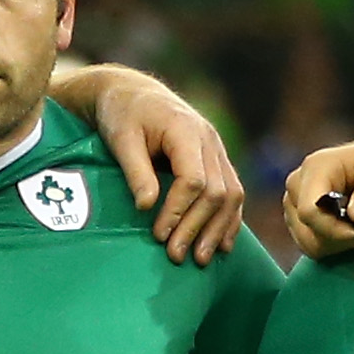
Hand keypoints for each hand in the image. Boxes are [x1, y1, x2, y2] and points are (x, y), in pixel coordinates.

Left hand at [78, 65, 244, 264]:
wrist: (133, 93)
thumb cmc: (122, 115)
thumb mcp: (121, 138)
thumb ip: (135, 171)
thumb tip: (146, 207)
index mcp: (186, 130)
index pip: (194, 180)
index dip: (178, 211)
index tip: (159, 235)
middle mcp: (209, 140)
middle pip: (216, 192)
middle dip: (197, 228)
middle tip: (176, 257)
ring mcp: (217, 150)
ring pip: (232, 195)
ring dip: (218, 230)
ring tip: (200, 260)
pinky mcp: (217, 161)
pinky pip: (233, 193)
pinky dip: (229, 221)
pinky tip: (222, 246)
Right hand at [284, 128, 353, 255]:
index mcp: (316, 167)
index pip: (310, 211)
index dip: (336, 230)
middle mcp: (298, 184)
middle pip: (308, 230)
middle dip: (343, 238)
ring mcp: (295, 202)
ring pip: (308, 242)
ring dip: (341, 244)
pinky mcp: (300, 218)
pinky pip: (312, 245)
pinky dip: (336, 246)